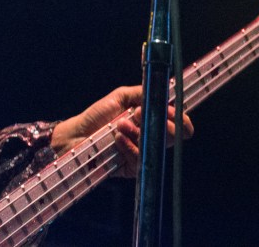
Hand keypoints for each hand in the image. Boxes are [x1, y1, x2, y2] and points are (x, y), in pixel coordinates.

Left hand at [50, 85, 193, 178]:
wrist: (77, 134)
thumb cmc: (98, 115)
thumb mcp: (120, 97)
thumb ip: (141, 93)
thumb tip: (161, 90)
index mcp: (152, 121)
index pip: (180, 125)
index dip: (181, 119)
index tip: (169, 111)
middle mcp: (151, 138)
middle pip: (175, 138)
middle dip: (163, 125)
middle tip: (142, 116)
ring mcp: (143, 154)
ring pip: (157, 148)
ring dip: (139, 132)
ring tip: (120, 125)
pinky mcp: (132, 168)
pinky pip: (139, 159)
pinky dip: (128, 146)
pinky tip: (117, 138)